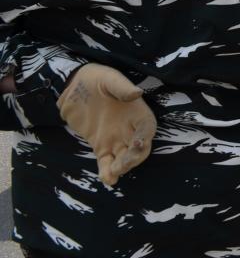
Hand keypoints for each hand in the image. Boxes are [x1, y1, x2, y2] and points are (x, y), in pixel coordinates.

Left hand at [57, 64, 156, 186]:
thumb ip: (123, 88)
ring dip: (121, 168)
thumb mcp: (110, 79)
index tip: (138, 143)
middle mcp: (129, 128)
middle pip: (138, 149)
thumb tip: (137, 93)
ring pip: (123, 159)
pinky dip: (107, 172)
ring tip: (113, 174)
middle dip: (133, 159)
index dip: (145, 137)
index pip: (146, 128)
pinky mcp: (100, 146)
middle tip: (122, 165)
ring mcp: (115, 139)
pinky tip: (107, 179)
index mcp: (136, 112)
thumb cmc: (97, 79)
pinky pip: (106, 162)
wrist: (74, 86)